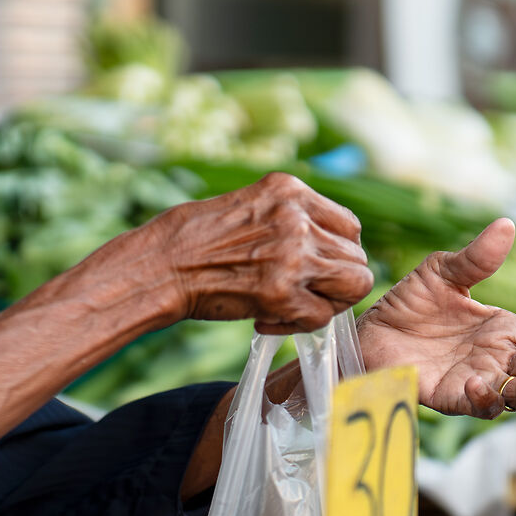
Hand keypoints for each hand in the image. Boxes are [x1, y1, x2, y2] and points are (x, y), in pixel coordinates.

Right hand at [141, 173, 375, 332]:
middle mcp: (298, 219)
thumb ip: (290, 217)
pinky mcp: (281, 293)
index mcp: (290, 190)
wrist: (158, 265)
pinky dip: (298, 326)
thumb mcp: (249, 204)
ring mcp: (293, 256)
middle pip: (357, 258)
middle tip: (306, 295)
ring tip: (294, 308)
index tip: (318, 268)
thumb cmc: (192, 238)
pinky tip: (266, 319)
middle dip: (337, 282)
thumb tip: (325, 244)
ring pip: (353, 285)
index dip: (339, 253)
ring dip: (327, 303)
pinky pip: (320, 317)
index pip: (350, 226)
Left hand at [358, 219, 515, 416]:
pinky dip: (483, 398)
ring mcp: (476, 381)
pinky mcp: (449, 396)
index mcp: (505, 331)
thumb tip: (506, 225)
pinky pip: (474, 405)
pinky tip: (483, 385)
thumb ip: (476, 258)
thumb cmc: (409, 303)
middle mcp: (497, 360)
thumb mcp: (443, 272)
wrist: (366, 328)